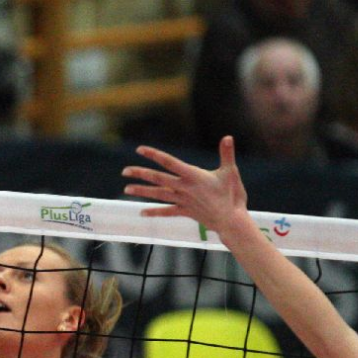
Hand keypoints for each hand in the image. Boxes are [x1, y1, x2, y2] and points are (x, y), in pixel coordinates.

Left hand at [122, 136, 249, 237]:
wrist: (232, 220)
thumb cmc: (233, 195)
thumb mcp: (230, 172)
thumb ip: (226, 154)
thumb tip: (227, 137)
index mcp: (194, 176)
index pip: (170, 162)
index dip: (154, 155)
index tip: (140, 150)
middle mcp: (185, 188)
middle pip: (158, 178)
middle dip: (141, 174)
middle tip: (125, 171)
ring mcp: (183, 201)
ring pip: (159, 194)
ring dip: (142, 191)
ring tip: (126, 189)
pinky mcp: (185, 211)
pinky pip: (167, 211)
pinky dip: (155, 212)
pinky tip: (142, 212)